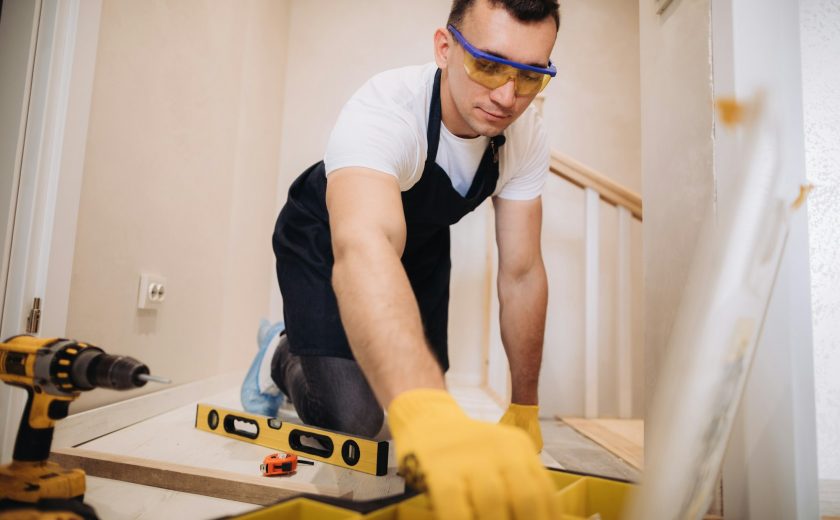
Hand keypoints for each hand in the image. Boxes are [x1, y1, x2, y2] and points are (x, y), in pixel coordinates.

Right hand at [388, 389, 554, 519]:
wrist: (426, 420)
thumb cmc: (466, 453)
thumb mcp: (499, 459)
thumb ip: (518, 488)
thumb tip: (537, 519)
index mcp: (519, 448)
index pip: (545, 494)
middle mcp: (499, 448)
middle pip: (526, 498)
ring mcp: (468, 457)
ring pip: (493, 504)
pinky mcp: (438, 469)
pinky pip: (456, 510)